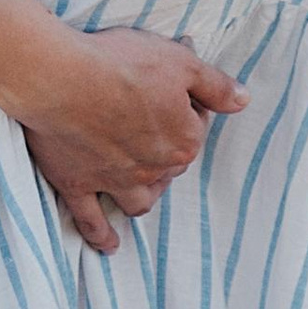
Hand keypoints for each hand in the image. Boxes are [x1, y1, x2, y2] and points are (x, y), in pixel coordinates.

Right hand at [16, 23, 245, 254]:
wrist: (64, 78)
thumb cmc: (123, 64)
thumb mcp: (181, 63)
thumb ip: (216, 86)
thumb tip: (243, 101)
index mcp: (183, 140)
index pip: (196, 128)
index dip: (187, 106)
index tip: (171, 89)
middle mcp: (153, 169)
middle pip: (169, 165)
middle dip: (166, 149)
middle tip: (151, 121)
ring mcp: (115, 181)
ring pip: (139, 200)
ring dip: (145, 196)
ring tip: (143, 190)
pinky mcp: (79, 185)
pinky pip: (93, 220)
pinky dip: (101, 234)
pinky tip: (109, 245)